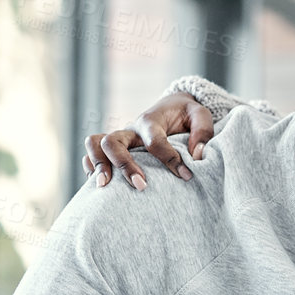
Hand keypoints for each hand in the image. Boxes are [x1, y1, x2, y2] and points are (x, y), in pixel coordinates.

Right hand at [82, 92, 215, 189]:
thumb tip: (197, 156)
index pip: (155, 141)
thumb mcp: (201, 115)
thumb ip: (203, 131)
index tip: (186, 175)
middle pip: (113, 141)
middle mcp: (131, 130)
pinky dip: (91, 167)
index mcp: (151, 120)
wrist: (172, 108)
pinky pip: (91, 154)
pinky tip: (102, 186)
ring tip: (105, 187)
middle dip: (123, 165)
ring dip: (98, 165)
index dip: (170, 159)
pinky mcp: (114, 149)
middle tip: (141, 186)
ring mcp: (120, 139)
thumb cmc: (186, 114)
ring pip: (95, 144)